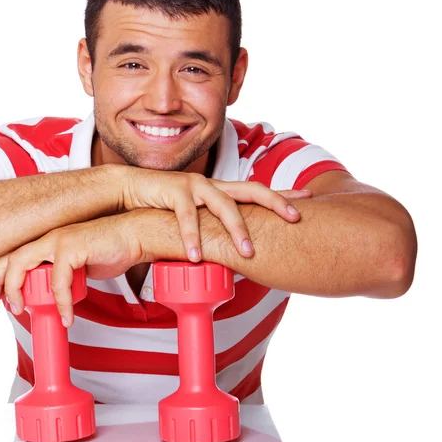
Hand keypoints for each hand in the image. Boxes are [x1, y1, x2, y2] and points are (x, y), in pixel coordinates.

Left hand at [0, 213, 140, 326]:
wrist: (134, 237)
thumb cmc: (110, 249)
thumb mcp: (76, 265)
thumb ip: (59, 275)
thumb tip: (49, 295)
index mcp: (45, 240)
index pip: (10, 257)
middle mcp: (46, 237)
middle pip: (6, 258)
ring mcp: (57, 239)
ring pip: (20, 264)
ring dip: (18, 292)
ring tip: (23, 311)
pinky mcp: (71, 246)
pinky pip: (57, 282)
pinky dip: (60, 303)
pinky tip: (67, 316)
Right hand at [122, 167, 311, 261]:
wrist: (132, 189)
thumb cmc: (166, 205)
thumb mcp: (196, 216)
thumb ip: (213, 228)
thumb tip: (233, 252)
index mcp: (222, 191)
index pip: (258, 191)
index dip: (283, 195)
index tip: (309, 199)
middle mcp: (213, 186)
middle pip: (252, 190)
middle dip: (276, 203)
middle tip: (295, 218)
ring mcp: (195, 186)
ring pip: (224, 205)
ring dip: (237, 230)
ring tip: (247, 253)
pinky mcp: (174, 191)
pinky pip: (186, 217)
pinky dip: (192, 238)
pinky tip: (197, 256)